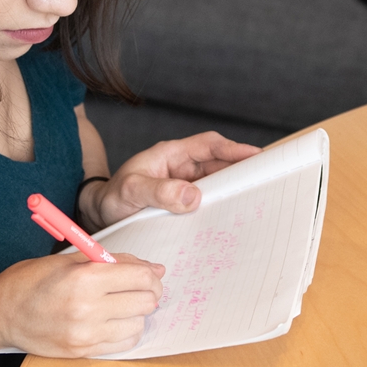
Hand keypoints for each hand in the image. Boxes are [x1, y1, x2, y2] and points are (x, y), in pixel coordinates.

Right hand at [0, 250, 164, 356]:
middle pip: (145, 301)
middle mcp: (87, 308)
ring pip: (138, 324)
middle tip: (138, 288)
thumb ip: (112, 260)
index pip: (140, 277)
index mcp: (84, 278)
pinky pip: (124, 343)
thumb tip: (153, 269)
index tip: (150, 274)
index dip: (150, 274)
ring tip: (120, 305)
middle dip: (148, 292)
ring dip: (136, 313)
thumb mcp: (68, 259)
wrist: (0, 314)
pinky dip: (126, 331)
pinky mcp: (83, 351)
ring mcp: (85, 334)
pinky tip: (113, 321)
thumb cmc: (30, 281)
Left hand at [81, 131, 259, 229]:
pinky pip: (206, 204)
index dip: (234, 149)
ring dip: (232, 193)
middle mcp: (181, 169)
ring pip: (215, 186)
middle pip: (219, 165)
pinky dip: (220, 209)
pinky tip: (231, 220)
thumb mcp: (131, 191)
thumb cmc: (112, 197)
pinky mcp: (182, 206)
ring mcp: (183, 187)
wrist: (99, 214)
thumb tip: (193, 196)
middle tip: (267, 183)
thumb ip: (159, 191)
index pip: (209, 146)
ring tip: (256, 203)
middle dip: (242, 171)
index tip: (257, 156)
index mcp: (171, 155)